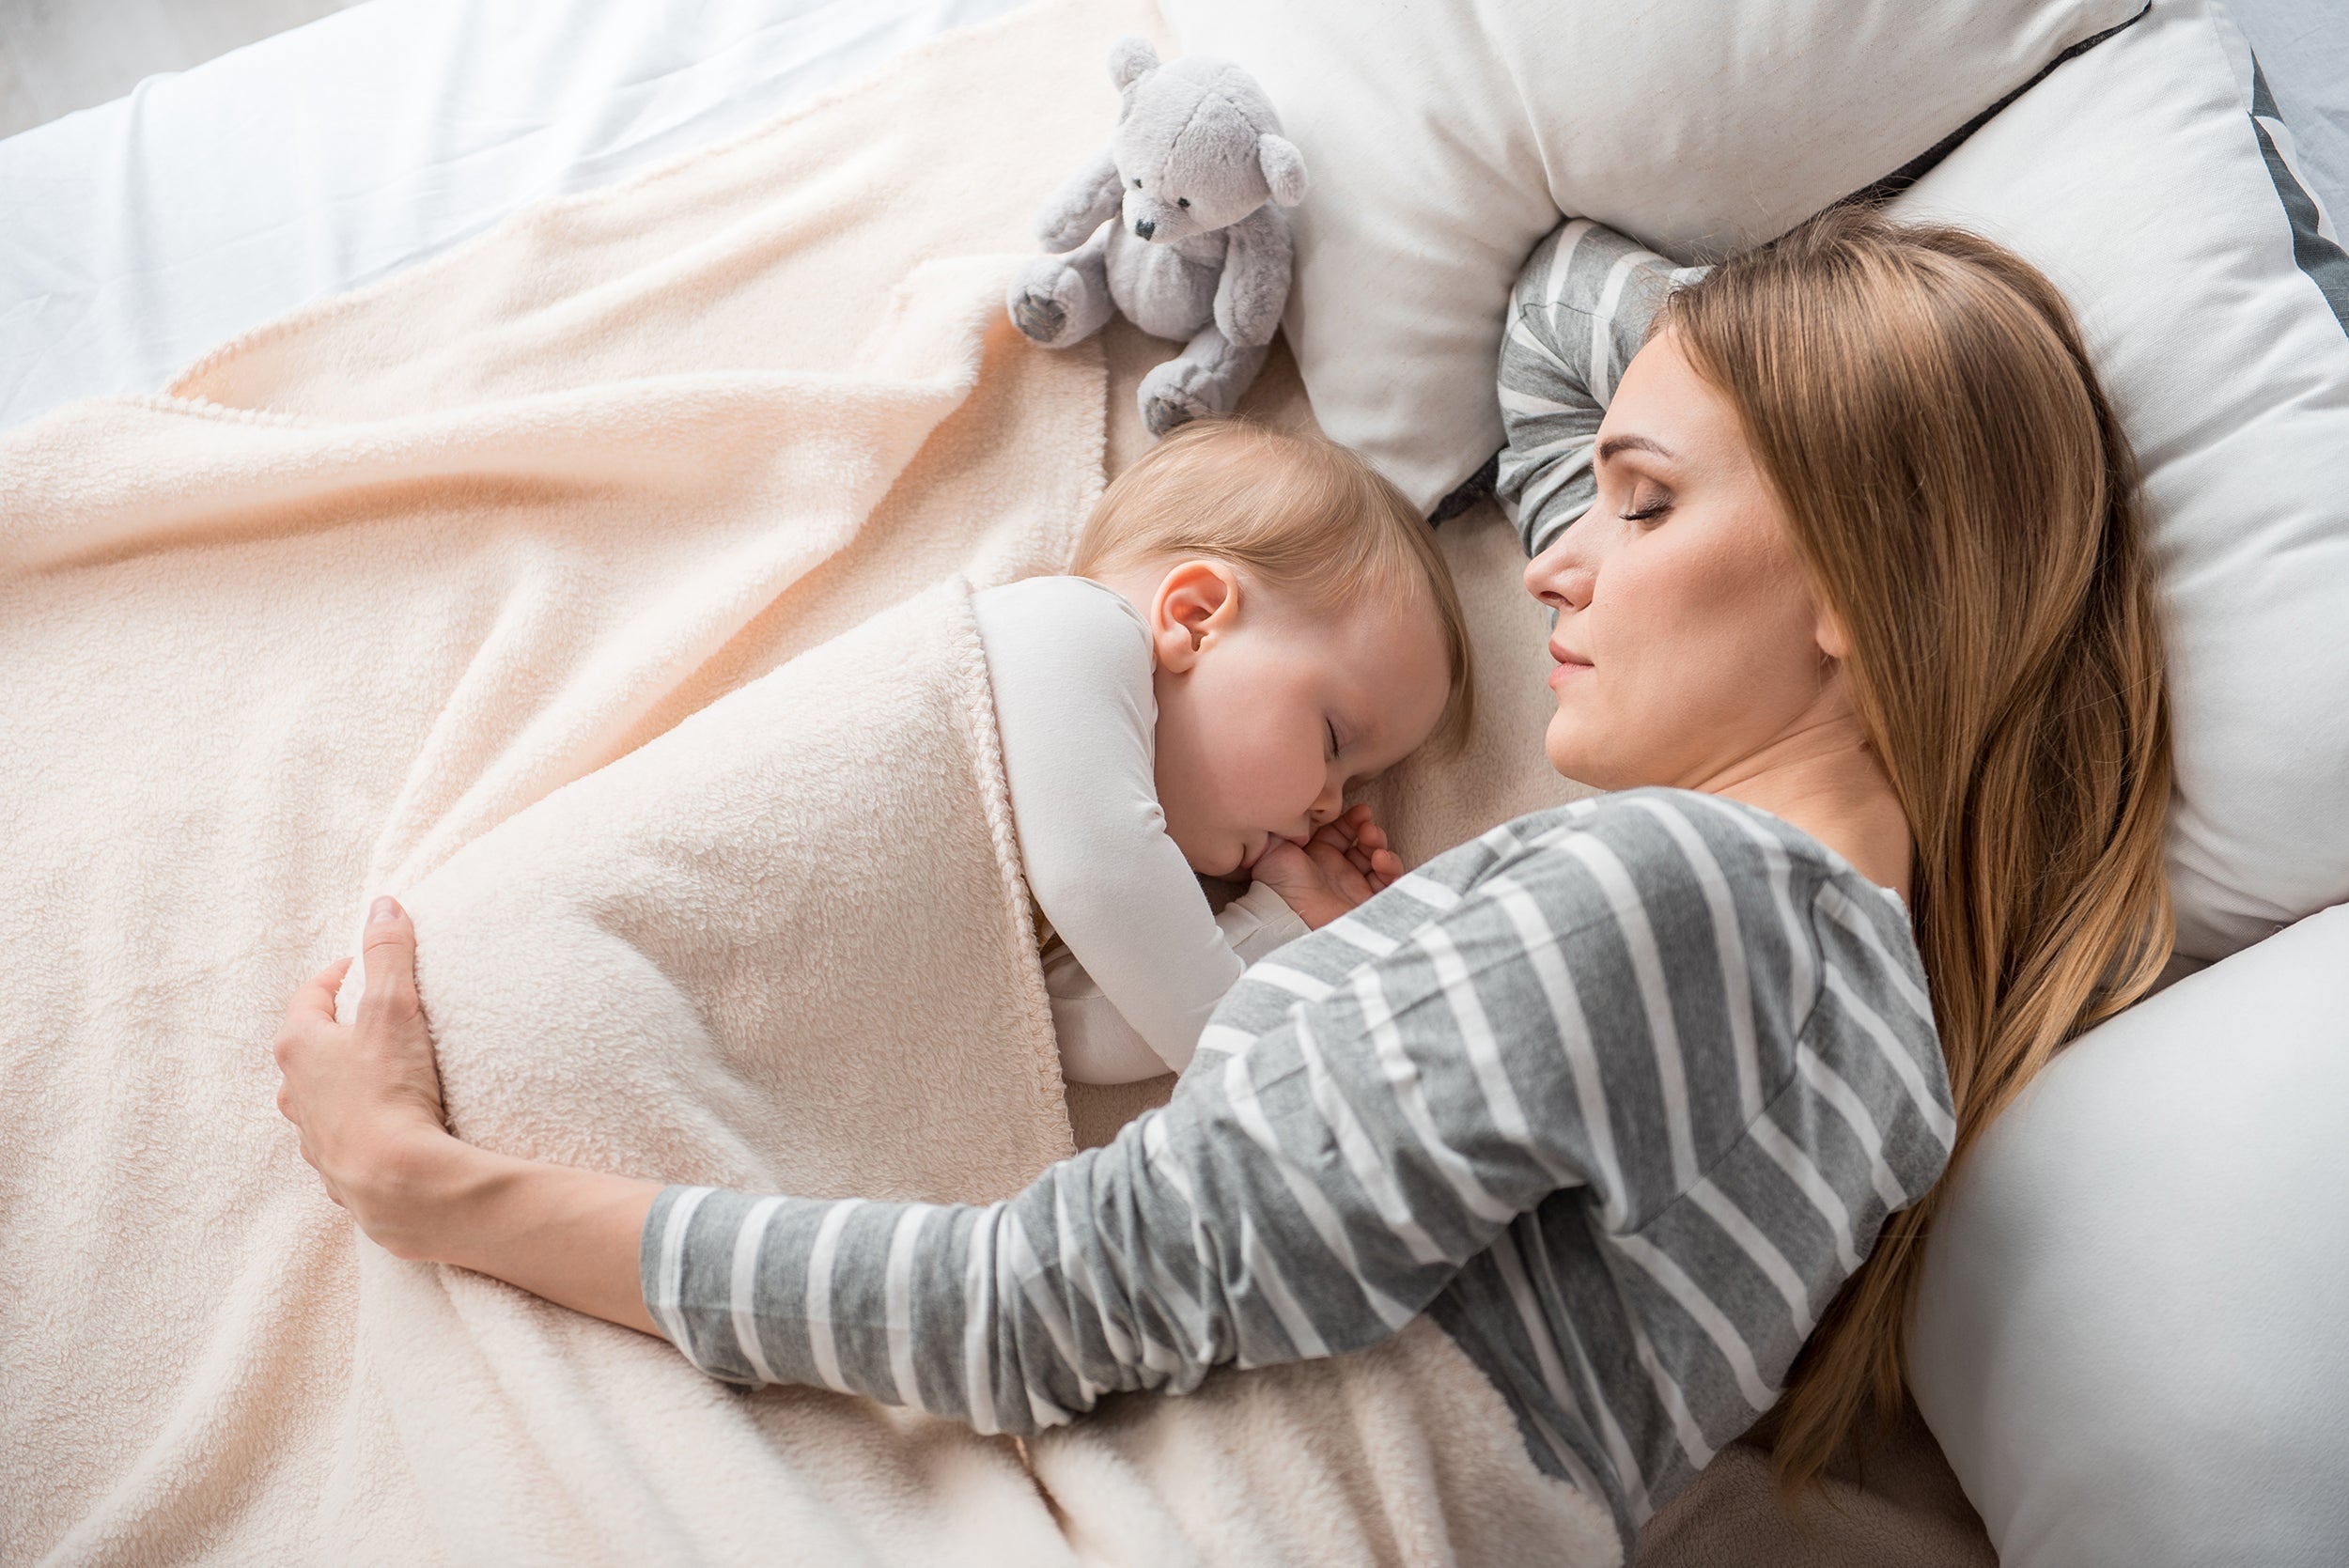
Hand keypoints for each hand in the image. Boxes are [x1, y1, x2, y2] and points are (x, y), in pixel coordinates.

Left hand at [273, 896, 462, 1258]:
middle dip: (339, 1031)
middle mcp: (295, 1092)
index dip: (339, 976)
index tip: (366, 968)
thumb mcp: (393, 1008)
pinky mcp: (337, 1172)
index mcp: (299, 1047)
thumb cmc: (389, 1090)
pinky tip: (390, 1126)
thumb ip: (389, 954)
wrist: (398, 1181)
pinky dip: (361, 1126)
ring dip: (345, 1082)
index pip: (310, 997)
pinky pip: (343, 1139)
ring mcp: (313, 1136)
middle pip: (311, 1049)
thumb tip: (383, 905)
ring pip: (321, 1098)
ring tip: (385, 1073)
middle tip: (376, 1017)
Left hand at [1249, 803, 1404, 929]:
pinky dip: (1391, 869)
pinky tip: (1381, 861)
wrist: (1288, 919)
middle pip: (1363, 844)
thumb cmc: (1277, 885)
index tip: (1361, 811)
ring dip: (1381, 848)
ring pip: (1379, 861)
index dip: (1352, 820)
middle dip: (1370, 832)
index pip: (1341, 832)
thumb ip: (1285, 827)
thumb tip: (1292, 810)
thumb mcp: (1273, 848)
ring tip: (1375, 848)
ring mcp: (1353, 888)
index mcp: (1316, 857)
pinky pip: (1389, 884)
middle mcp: (1336, 872)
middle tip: (1367, 829)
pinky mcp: (1367, 904)